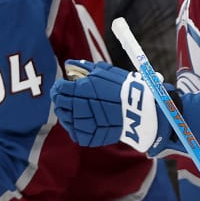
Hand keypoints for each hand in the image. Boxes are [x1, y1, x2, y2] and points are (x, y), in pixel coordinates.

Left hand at [51, 60, 166, 152]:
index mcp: (79, 90)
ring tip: (76, 108)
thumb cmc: (124, 89)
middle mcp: (77, 107)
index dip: (60, 86)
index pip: (59, 88)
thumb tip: (69, 64)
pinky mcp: (87, 136)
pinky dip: (76, 125)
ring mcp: (81, 124)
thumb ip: (84, 67)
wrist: (140, 112)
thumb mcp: (105, 72)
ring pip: (64, 117)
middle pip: (59, 102)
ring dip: (66, 112)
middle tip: (66, 97)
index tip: (64, 85)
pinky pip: (74, 131)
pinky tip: (84, 120)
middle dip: (60, 98)